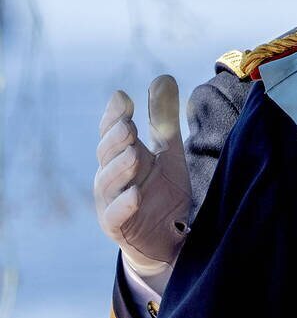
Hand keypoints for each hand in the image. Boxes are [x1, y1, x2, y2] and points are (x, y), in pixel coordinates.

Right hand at [95, 76, 191, 285]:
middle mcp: (111, 177)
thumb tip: (163, 77)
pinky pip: (114, 216)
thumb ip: (164, 120)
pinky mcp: (118, 228)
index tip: (123, 98)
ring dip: (119, 168)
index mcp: (121, 156)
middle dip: (115, 139)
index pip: (111, 131)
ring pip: (107, 183)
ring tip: (134, 154)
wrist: (169, 240)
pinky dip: (123, 205)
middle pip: (106, 154)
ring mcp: (110, 203)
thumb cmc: (164, 193)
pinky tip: (135, 194)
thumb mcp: (169, 153)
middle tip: (128, 126)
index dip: (114, 115)